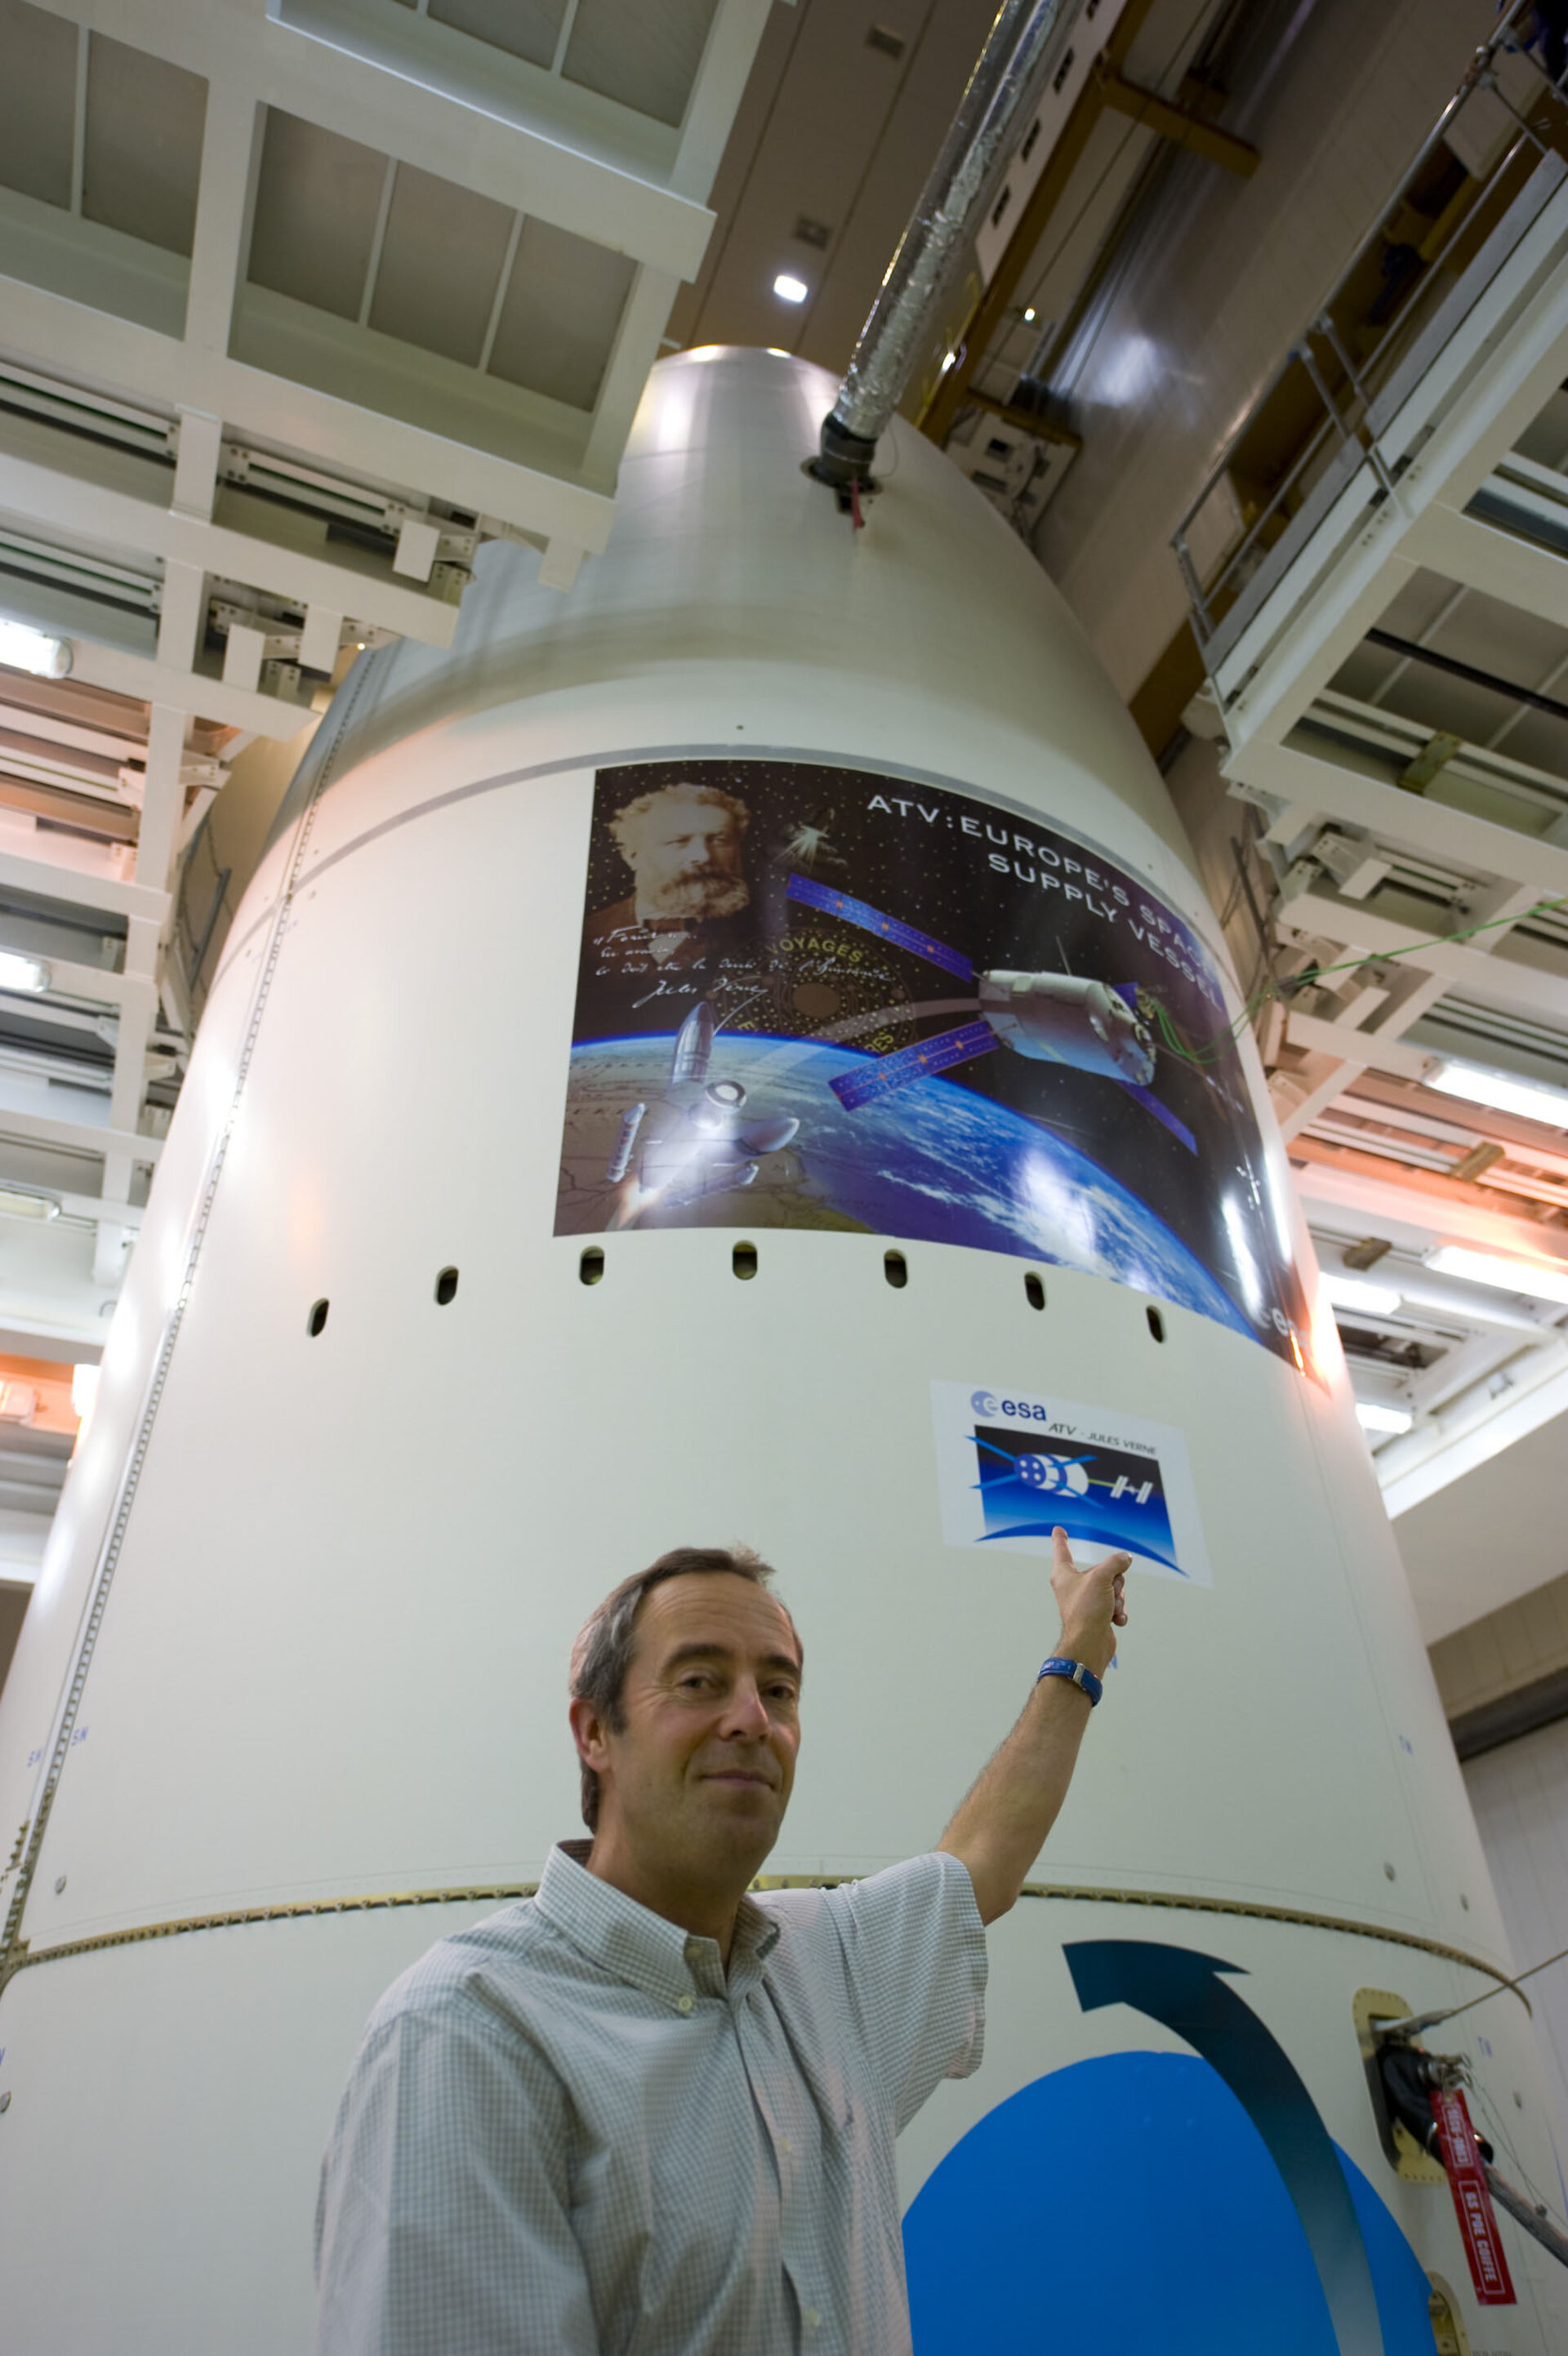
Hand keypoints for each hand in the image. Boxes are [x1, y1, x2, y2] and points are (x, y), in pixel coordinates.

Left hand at [1049, 1527, 1128, 1677]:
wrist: (1090, 1644)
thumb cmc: (1087, 1610)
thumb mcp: (1102, 1578)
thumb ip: (1115, 1563)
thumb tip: (1125, 1559)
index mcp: (1064, 1574)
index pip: (1062, 1550)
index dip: (1060, 1538)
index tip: (1058, 1529)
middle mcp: (1073, 1586)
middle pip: (1102, 1571)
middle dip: (1114, 1581)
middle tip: (1108, 1592)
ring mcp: (1086, 1601)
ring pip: (1113, 1588)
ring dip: (1117, 1599)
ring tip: (1109, 1610)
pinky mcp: (1098, 1615)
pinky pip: (1115, 1605)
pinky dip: (1118, 1612)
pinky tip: (1115, 1620)